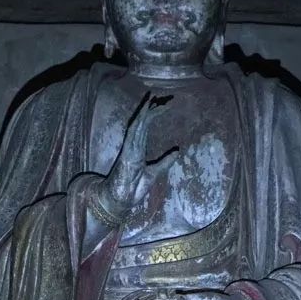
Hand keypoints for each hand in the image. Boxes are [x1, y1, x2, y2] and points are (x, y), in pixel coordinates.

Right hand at [95, 92, 178, 220]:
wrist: (122, 200)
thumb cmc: (135, 188)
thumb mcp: (156, 172)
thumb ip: (165, 161)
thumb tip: (177, 150)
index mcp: (138, 148)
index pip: (146, 127)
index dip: (153, 115)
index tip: (163, 105)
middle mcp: (133, 145)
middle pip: (142, 123)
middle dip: (151, 110)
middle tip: (162, 99)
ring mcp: (129, 148)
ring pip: (137, 125)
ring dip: (144, 112)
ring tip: (152, 100)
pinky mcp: (127, 153)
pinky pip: (132, 134)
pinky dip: (138, 123)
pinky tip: (143, 113)